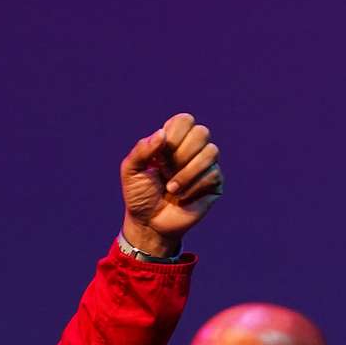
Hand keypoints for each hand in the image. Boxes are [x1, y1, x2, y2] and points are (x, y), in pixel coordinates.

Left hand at [120, 113, 223, 255]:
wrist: (148, 224)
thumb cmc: (139, 195)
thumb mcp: (131, 171)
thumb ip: (141, 150)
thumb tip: (162, 133)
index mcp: (173, 141)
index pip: (184, 120)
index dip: (174, 134)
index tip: (159, 154)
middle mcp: (192, 150)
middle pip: (201, 132)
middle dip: (180, 154)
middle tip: (165, 171)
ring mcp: (205, 165)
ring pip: (211, 151)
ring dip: (186, 172)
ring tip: (171, 188)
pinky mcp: (214, 182)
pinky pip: (212, 174)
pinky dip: (192, 187)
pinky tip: (182, 198)